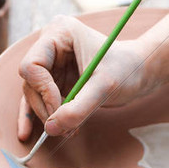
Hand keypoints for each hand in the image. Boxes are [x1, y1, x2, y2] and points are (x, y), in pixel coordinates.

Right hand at [17, 15, 153, 140]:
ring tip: (67, 131)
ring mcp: (50, 63)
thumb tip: (51, 128)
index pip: (32, 65)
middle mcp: (49, 45)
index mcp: (59, 33)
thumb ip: (79, 108)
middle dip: (46, 108)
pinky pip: (37, 100)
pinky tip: (28, 134)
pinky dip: (37, 116)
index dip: (43, 91)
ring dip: (47, 116)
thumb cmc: (126, 70)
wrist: (140, 72)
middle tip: (64, 127)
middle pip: (31, 82)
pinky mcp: (53, 80)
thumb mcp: (104, 88)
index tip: (61, 110)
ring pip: (33, 94)